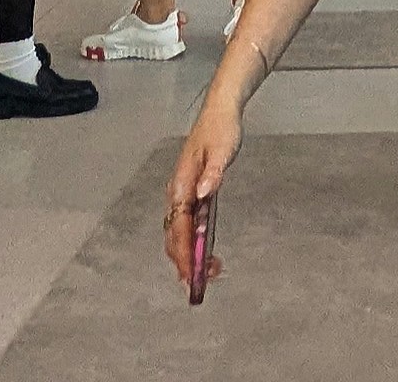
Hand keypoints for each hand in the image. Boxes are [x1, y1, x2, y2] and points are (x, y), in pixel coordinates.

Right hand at [166, 100, 240, 291]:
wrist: (220, 112)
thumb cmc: (220, 130)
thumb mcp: (223, 149)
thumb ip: (214, 172)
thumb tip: (204, 193)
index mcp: (181, 184)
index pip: (178, 228)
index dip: (184, 254)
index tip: (192, 275)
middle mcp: (177, 193)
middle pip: (174, 237)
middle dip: (185, 263)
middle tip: (200, 284)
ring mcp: (182, 194)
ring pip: (178, 234)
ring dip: (189, 256)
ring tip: (207, 274)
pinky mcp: (191, 194)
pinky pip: (186, 226)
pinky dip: (194, 244)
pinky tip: (206, 253)